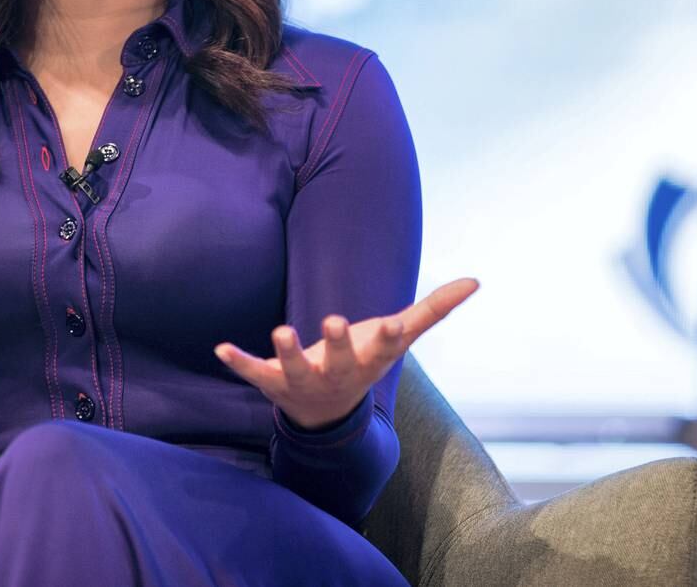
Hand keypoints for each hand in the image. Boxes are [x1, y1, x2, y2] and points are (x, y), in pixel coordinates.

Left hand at [213, 277, 479, 430]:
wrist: (326, 415)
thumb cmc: (363, 360)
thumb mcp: (398, 337)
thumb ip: (433, 310)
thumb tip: (476, 281)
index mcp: (368, 359)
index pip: (381, 349)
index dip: (385, 336)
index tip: (390, 323)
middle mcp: (336, 371)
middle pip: (337, 359)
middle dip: (335, 342)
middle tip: (332, 320)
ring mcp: (302, 379)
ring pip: (293, 367)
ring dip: (287, 350)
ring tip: (280, 328)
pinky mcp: (271, 379)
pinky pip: (252, 371)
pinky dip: (238, 360)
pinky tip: (221, 347)